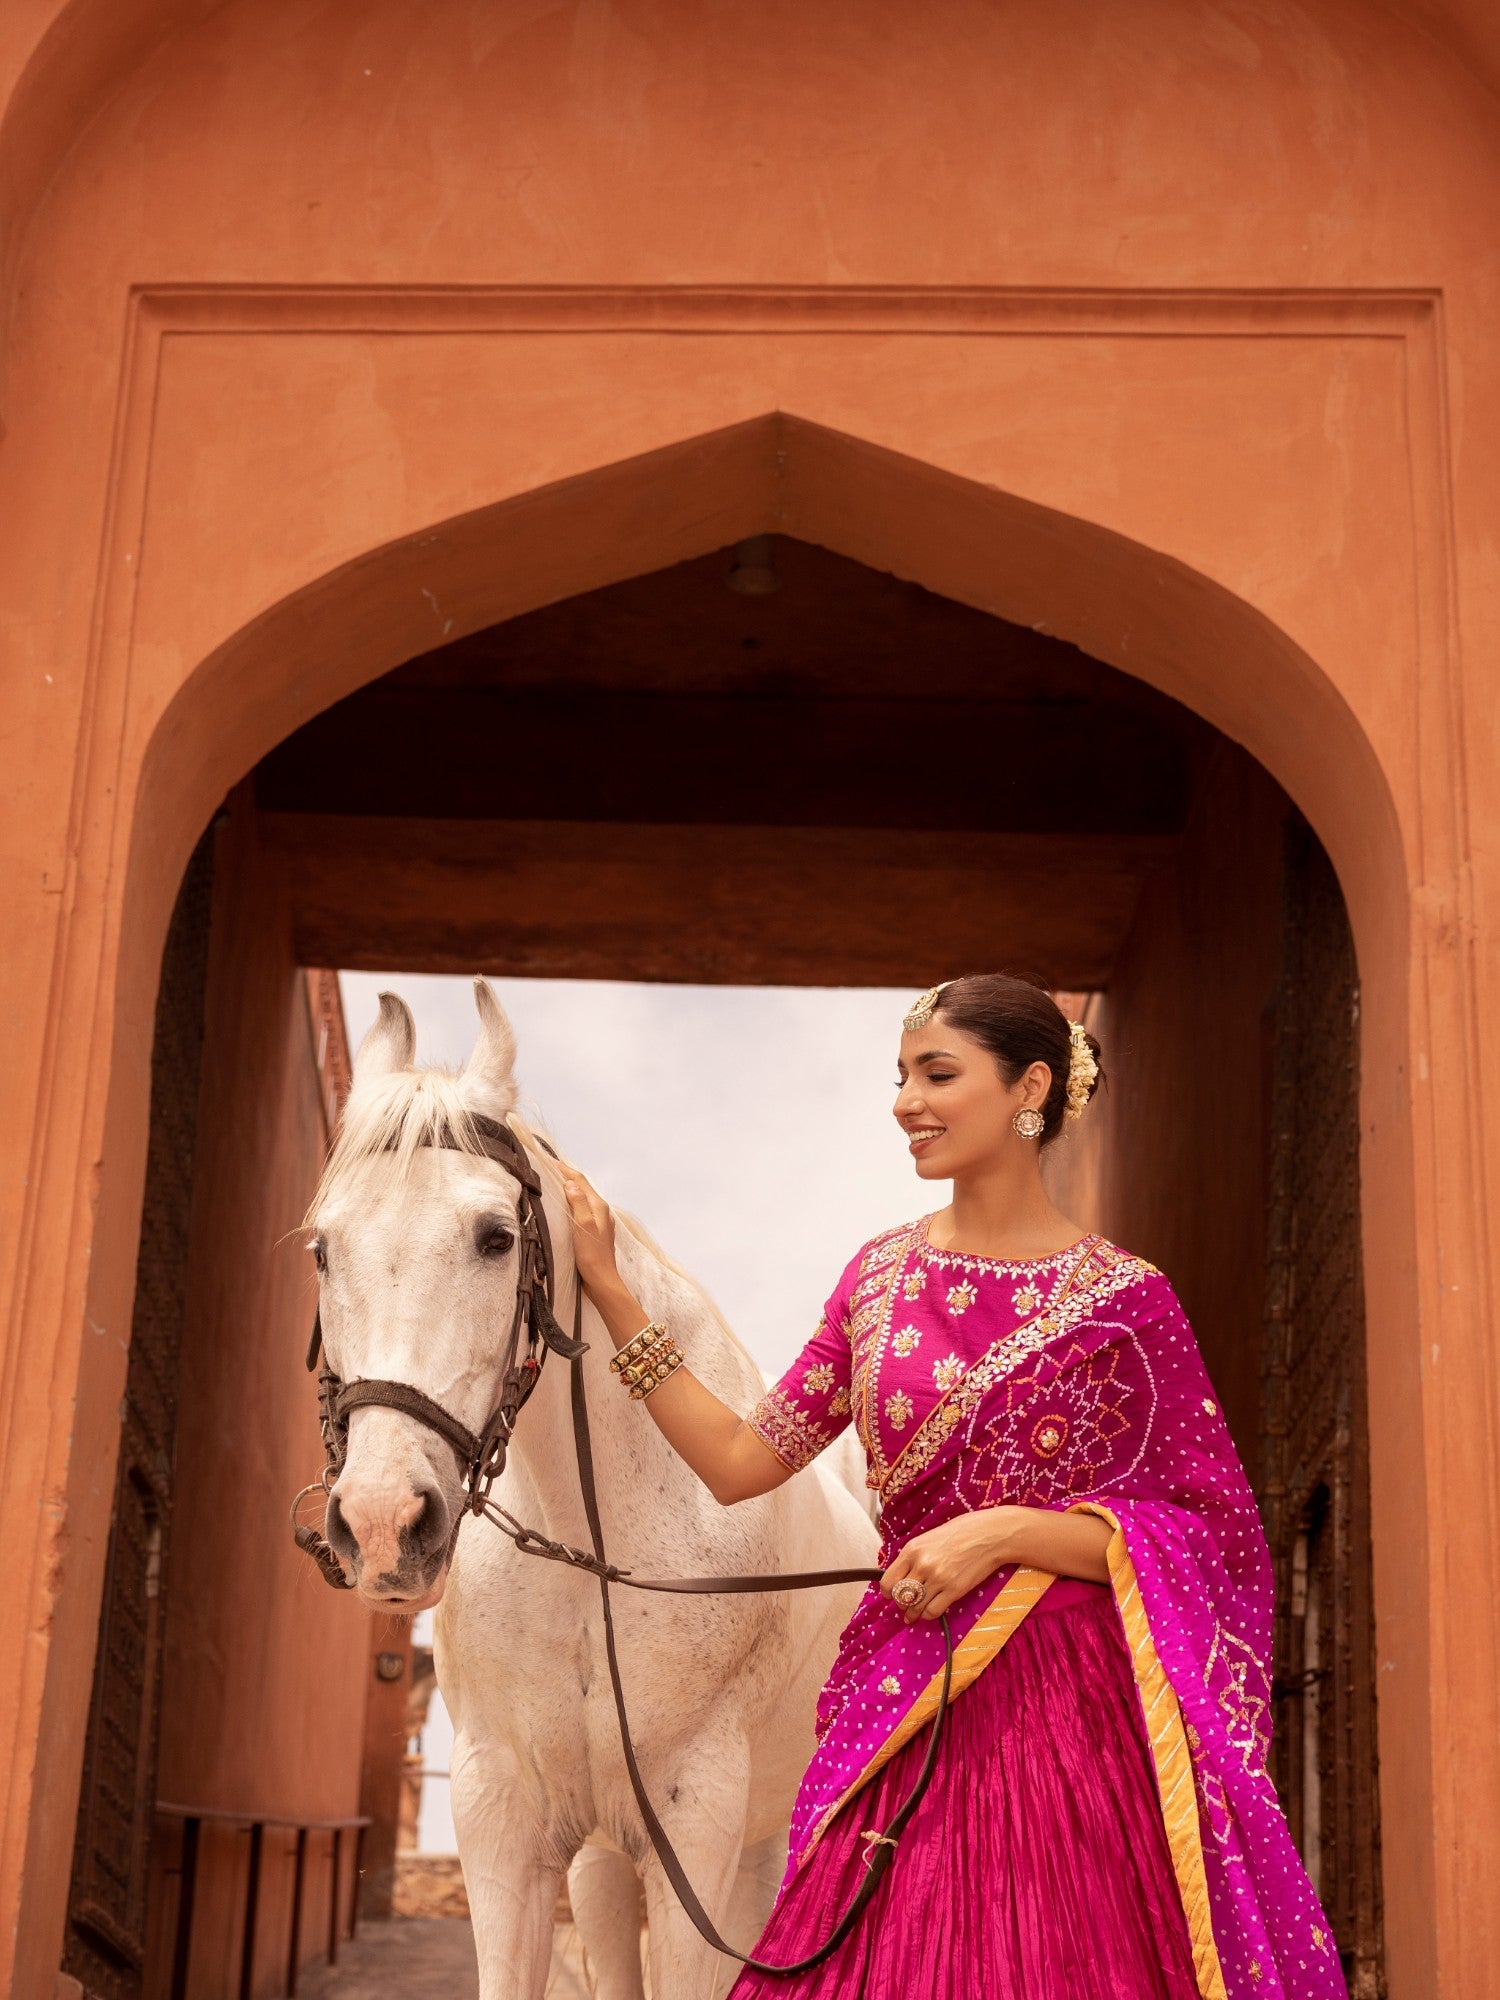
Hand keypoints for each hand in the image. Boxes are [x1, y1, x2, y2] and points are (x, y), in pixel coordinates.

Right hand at [562, 1171, 620, 1296]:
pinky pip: (582, 1209)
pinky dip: (573, 1202)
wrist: (601, 1280)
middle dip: (568, 1176)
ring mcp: (599, 1222)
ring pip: (583, 1198)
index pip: (580, 1181)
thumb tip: (571, 1183)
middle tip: (550, 1167)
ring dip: (570, 1189)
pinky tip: (566, 1207)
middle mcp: (600, 1211)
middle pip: (583, 1187)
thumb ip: (579, 1203)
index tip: (550, 1160)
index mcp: (598, 1207)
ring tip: (556, 1182)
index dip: (565, 1170)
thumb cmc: (592, 1255)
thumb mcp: (584, 1226)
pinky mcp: (594, 1232)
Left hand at [880, 1508, 1022, 1622]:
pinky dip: (928, 1615)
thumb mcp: (929, 1537)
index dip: (888, 1591)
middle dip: (901, 1603)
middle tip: (904, 1605)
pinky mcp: (954, 1590)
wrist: (989, 1534)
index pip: (888, 1580)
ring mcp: (938, 1579)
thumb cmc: (961, 1531)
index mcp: (913, 1549)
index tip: (890, 1594)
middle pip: (901, 1596)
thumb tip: (902, 1573)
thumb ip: (914, 1555)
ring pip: (915, 1607)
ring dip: (913, 1613)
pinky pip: (933, 1611)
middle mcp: (922, 1565)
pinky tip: (928, 1612)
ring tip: (913, 1615)